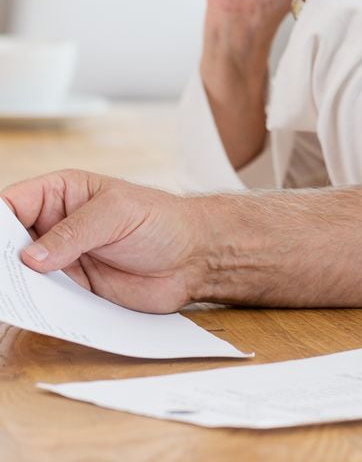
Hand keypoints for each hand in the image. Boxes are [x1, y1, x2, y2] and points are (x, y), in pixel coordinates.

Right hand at [2, 170, 206, 313]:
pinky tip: (28, 314)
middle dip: (0, 258)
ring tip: (8, 298)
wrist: (196, 257)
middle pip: (7, 242)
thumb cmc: (163, 220)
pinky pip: (43, 300)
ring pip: (20, 274)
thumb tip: (31, 256)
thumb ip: (75, 232)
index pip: (12, 204)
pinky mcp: (73, 289)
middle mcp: (55, 226)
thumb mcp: (118, 213)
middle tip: (3, 277)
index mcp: (62, 193)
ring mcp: (62, 259)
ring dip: (11, 286)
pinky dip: (32, 308)